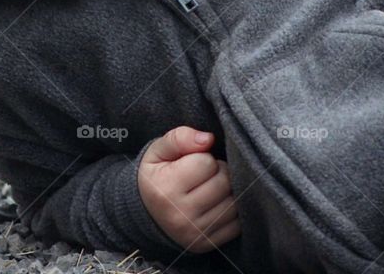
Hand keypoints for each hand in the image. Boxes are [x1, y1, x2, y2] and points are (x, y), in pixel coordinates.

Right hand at [137, 126, 240, 252]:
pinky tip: (217, 203)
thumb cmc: (157, 175)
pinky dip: (232, 210)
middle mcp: (180, 216)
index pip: (206, 162)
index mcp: (165, 189)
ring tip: (212, 187)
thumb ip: (180, 138)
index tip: (192, 162)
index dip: (203, 157)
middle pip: (224, 182)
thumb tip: (208, 138)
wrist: (147, 213)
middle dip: (219, 171)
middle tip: (205, 174)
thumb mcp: (158, 151)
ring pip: (234, 203)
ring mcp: (195, 233)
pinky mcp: (207, 244)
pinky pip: (237, 223)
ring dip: (228, 191)